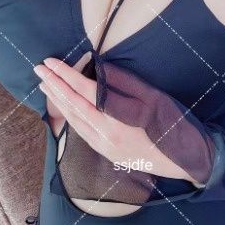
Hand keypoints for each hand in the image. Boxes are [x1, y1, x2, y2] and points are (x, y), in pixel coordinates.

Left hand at [33, 57, 196, 181]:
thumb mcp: (154, 99)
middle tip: (39, 69)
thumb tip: (100, 69)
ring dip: (58, 100)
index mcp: (119, 118)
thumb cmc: (174, 126)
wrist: (184, 161)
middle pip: (74, 106)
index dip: (66, 76)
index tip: (51, 62)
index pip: (85, 92)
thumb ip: (125, 85)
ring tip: (45, 84)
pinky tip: (63, 107)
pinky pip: (81, 131)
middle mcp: (106, 134)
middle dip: (55, 86)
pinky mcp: (106, 152)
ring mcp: (104, 146)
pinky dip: (69, 116)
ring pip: (74, 120)